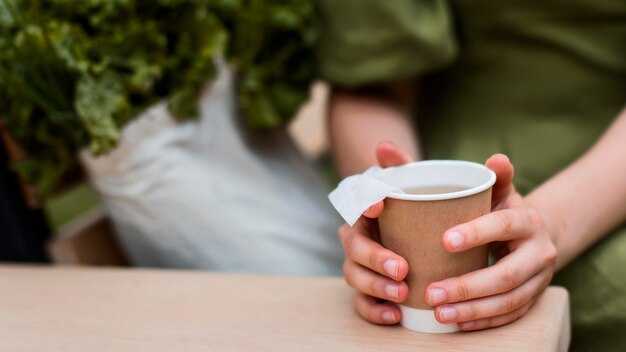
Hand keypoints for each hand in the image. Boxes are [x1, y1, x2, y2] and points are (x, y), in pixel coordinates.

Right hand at [337, 141, 412, 323]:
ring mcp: (360, 264)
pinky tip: (396, 315)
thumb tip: (384, 145)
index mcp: (368, 208)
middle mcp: (358, 235)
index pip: (356, 200)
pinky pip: (361, 303)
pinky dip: (375, 310)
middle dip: (374, 257)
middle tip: (402, 267)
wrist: (431, 238)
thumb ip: (406, 166)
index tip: (380, 205)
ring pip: (353, 274)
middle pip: (352, 245)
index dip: (363, 202)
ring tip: (401, 293)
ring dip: (375, 285)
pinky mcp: (368, 290)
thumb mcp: (423, 186)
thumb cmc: (425, 210)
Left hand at [338, 145, 558, 329]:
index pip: (502, 225)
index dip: (476, 233)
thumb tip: (386, 147)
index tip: (444, 241)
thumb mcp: (483, 187)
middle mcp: (540, 249)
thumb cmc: (496, 206)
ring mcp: (540, 278)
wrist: (535, 232)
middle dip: (468, 287)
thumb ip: (443, 170)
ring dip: (473, 310)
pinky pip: (511, 315)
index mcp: (526, 217)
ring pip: (509, 300)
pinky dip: (484, 321)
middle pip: (507, 274)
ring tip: (438, 313)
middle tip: (431, 292)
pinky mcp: (534, 298)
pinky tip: (456, 323)